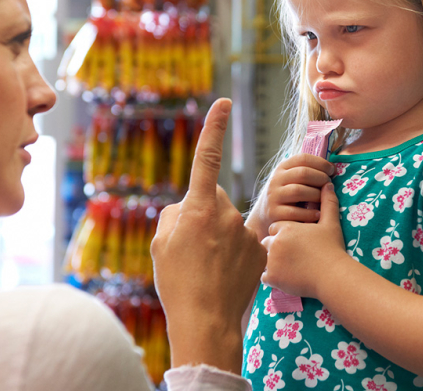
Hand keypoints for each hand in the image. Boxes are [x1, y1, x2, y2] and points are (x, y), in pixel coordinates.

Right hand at [151, 99, 266, 373]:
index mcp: (198, 208)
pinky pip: (244, 241)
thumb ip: (174, 215)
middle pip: (213, 200)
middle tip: (191, 248)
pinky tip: (225, 274)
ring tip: (207, 268)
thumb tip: (188, 207)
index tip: (223, 102)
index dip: (214, 128)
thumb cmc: (177, 282)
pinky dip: (235, 253)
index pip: (207, 158)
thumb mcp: (161, 244)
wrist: (206, 321)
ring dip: (218, 237)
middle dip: (203, 214)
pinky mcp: (261, 249)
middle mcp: (226, 213)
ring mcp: (246, 232)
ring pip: (228, 223)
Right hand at [250, 154, 334, 240]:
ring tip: (324, 200)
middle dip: (321, 178)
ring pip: (298, 191)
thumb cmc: (287, 195)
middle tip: (329, 185)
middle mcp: (276, 180)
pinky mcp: (274, 213)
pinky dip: (309, 213)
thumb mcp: (291, 179)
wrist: (265, 215)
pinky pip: (295, 212)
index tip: (332, 171)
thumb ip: (307, 171)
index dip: (321, 163)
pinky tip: (318, 214)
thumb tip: (332, 168)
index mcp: (282, 167)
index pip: (303, 158)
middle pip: (303, 173)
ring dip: (316, 195)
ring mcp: (274, 196)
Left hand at [261, 183, 348, 299]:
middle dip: (276, 248)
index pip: (276, 227)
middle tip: (291, 256)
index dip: (284, 234)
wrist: (333, 275)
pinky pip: (264, 277)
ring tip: (288, 267)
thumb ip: (328, 202)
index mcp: (286, 227)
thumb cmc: (332, 248)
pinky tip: (285, 277)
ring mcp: (271, 260)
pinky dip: (273, 278)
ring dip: (272, 262)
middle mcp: (275, 242)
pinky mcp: (272, 277)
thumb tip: (327, 184)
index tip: (295, 241)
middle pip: (267, 242)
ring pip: (264, 259)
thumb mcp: (331, 223)